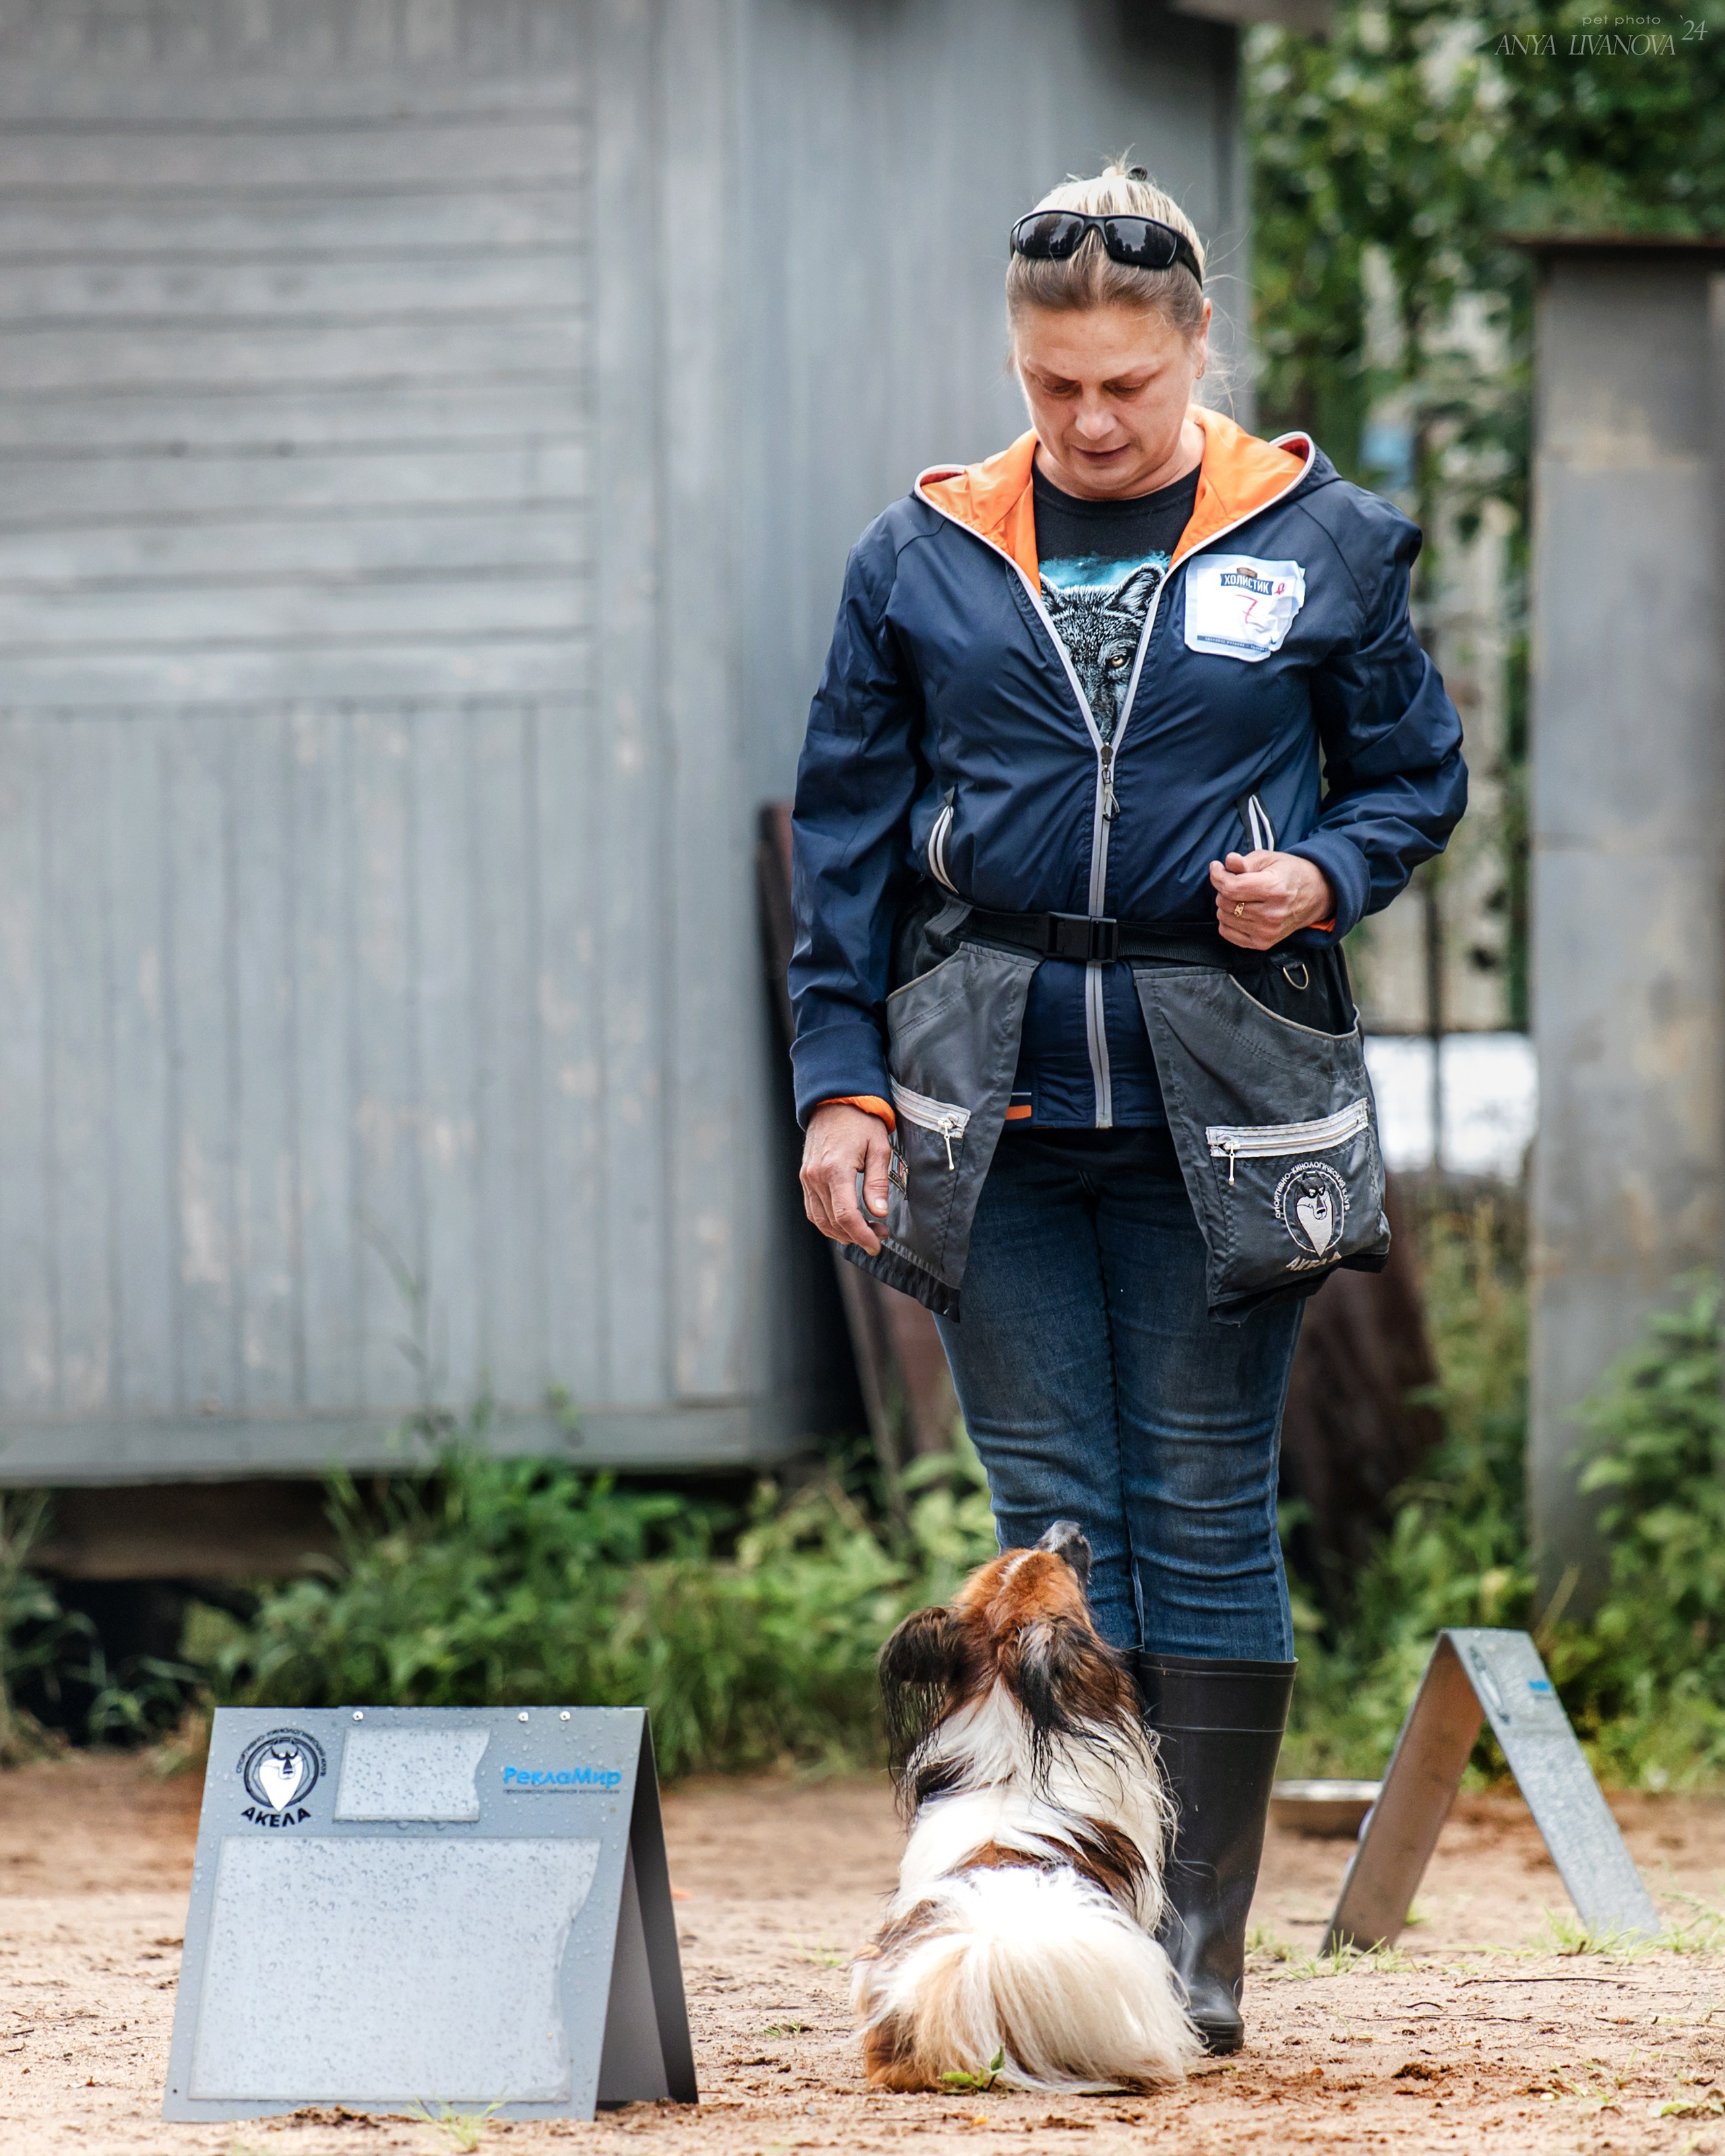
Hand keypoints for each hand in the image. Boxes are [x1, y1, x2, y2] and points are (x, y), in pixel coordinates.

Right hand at [800, 1103, 893, 1254]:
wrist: (834, 1102)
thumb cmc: (860, 1122)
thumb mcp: (878, 1148)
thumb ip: (878, 1182)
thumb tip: (879, 1213)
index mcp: (836, 1169)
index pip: (845, 1215)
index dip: (861, 1235)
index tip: (876, 1245)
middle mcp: (816, 1176)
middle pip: (833, 1222)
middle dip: (857, 1235)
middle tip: (879, 1236)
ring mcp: (807, 1178)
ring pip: (820, 1220)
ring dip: (842, 1233)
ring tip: (865, 1231)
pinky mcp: (805, 1177)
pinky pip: (813, 1209)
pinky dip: (828, 1222)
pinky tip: (845, 1223)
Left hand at [1209, 850, 1333, 950]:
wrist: (1315, 895)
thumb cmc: (1290, 873)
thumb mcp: (1270, 858)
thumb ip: (1246, 861)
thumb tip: (1227, 862)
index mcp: (1274, 889)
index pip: (1231, 887)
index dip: (1218, 875)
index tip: (1216, 867)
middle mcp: (1272, 914)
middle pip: (1225, 902)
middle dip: (1224, 889)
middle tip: (1236, 881)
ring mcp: (1268, 932)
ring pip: (1224, 917)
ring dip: (1226, 905)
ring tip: (1243, 896)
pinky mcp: (1263, 943)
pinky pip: (1228, 933)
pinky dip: (1228, 921)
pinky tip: (1241, 911)